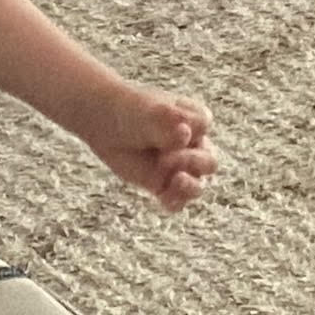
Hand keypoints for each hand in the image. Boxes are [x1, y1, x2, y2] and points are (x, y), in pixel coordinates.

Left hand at [79, 83, 216, 209]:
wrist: (106, 124)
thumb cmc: (132, 113)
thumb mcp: (149, 114)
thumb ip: (168, 123)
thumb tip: (185, 134)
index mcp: (194, 122)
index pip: (204, 126)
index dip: (192, 130)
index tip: (175, 129)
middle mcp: (192, 147)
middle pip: (209, 162)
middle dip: (193, 162)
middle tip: (165, 158)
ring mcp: (179, 168)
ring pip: (198, 186)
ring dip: (190, 186)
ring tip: (176, 179)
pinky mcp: (164, 186)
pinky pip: (178, 201)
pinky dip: (175, 202)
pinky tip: (164, 199)